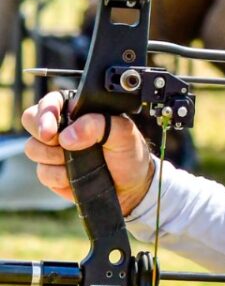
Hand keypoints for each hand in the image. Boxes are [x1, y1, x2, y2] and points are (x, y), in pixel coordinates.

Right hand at [22, 91, 155, 215]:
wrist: (131, 185)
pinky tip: (75, 175)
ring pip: (33, 148)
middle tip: (57, 143)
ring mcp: (54, 149)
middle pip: (31, 120)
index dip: (46, 112)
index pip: (52, 101)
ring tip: (78, 160)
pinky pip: (42, 172)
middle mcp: (63, 127)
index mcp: (80, 111)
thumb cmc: (129, 154)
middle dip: (41, 132)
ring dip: (54, 157)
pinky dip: (59, 176)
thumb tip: (68, 135)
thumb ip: (99, 125)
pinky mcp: (52, 171)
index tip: (50, 130)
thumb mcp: (124, 133)